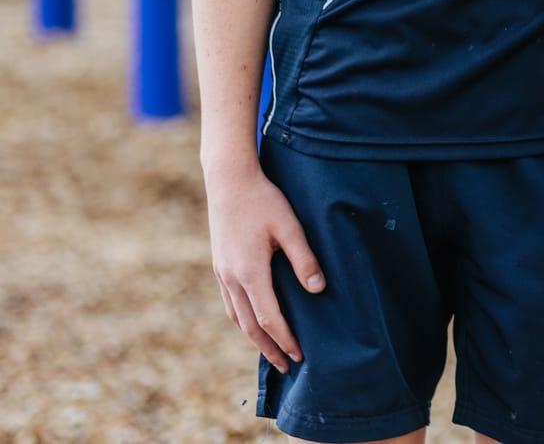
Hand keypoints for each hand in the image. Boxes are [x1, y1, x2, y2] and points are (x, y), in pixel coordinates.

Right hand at [205, 162, 324, 371]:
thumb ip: (304, 259)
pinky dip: (242, 319)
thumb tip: (318, 290)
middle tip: (287, 366)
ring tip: (271, 351)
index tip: (299, 355)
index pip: (269, 318)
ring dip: (254, 337)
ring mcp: (222, 273)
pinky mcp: (220, 266)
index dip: (285, 339)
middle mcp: (231, 278)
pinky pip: (230, 303)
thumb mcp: (290, 227)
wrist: (229, 181)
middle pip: (250, 325)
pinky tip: (252, 322)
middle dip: (269, 348)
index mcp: (250, 272)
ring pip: (237, 316)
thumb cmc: (265, 201)